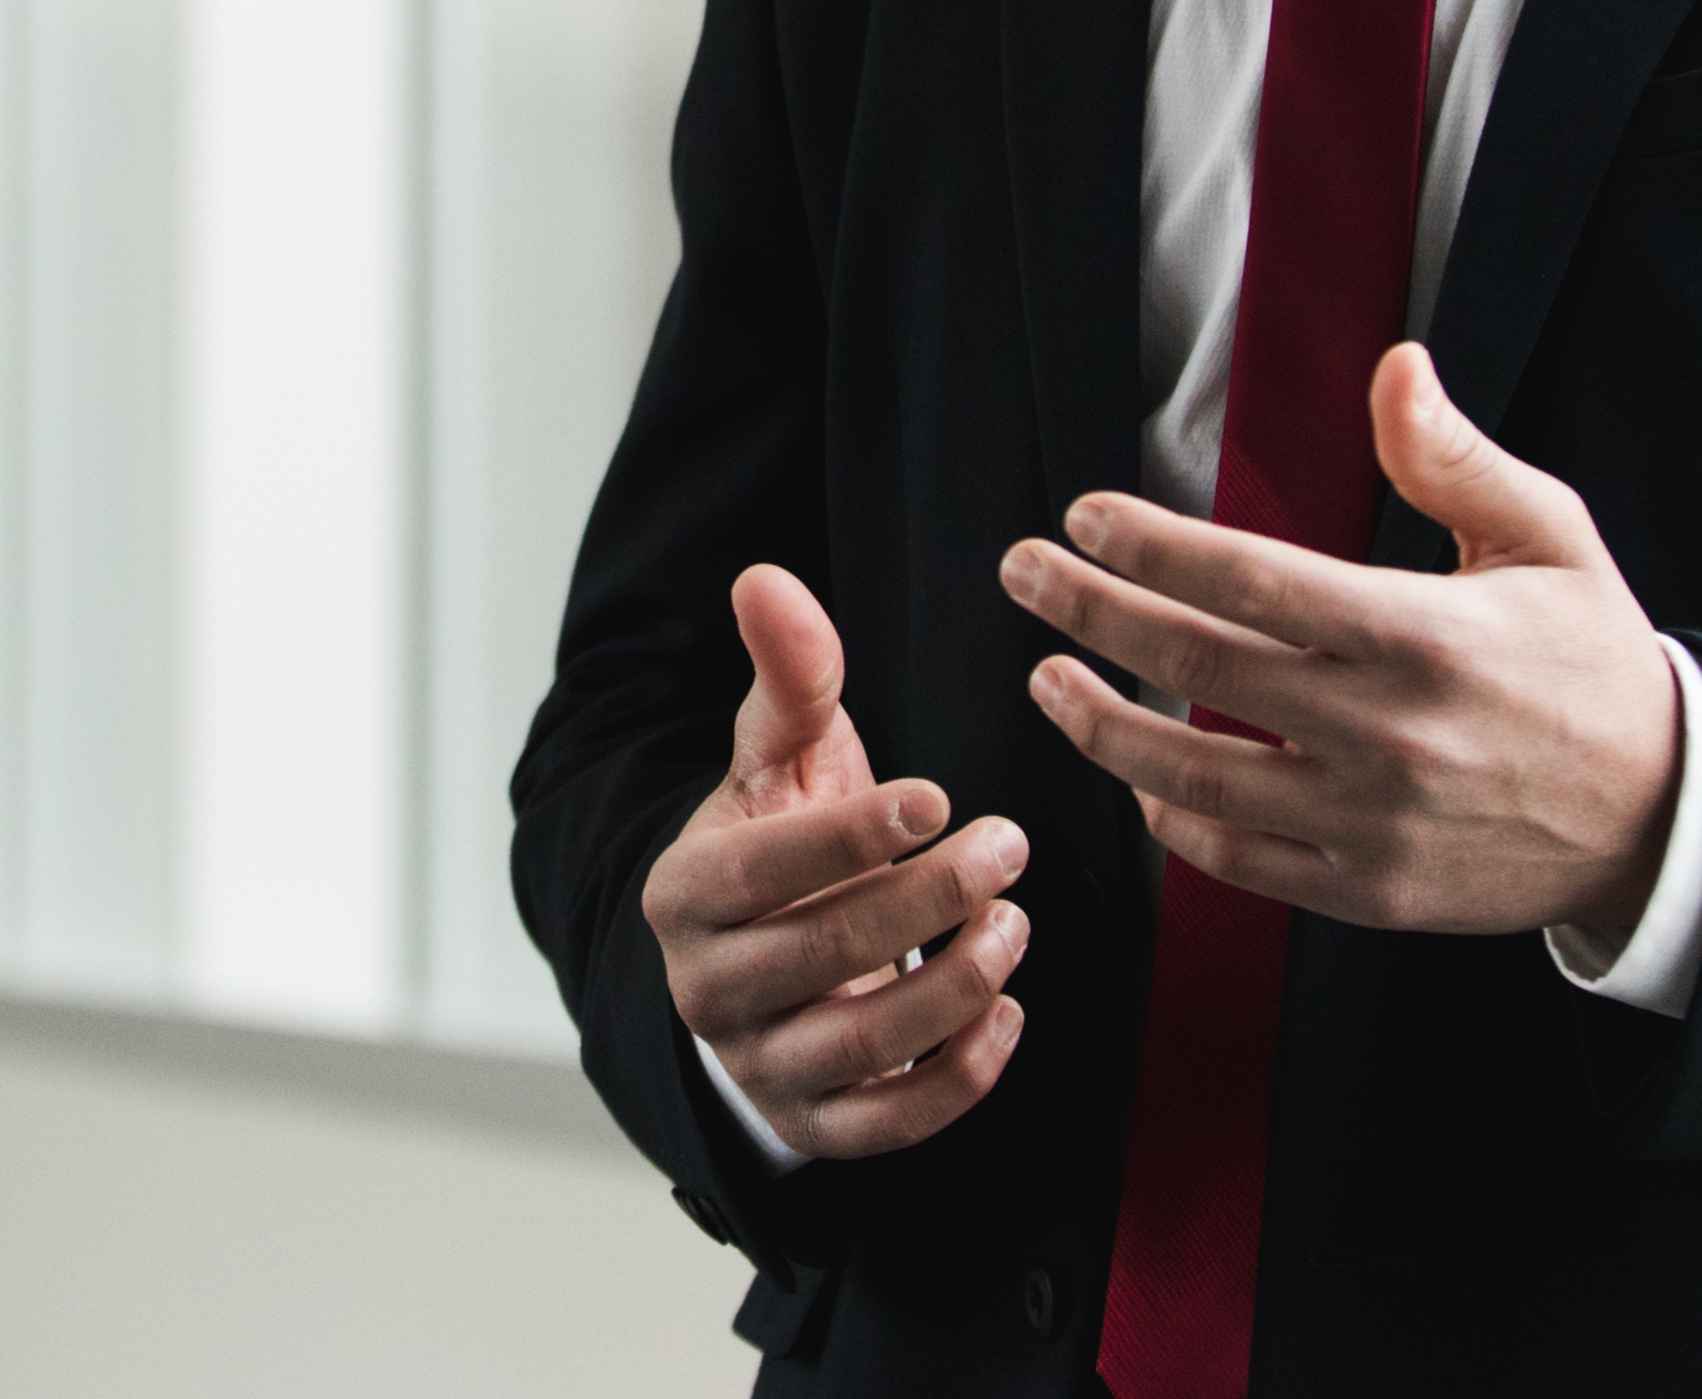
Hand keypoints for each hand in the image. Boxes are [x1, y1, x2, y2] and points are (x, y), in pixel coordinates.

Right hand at [642, 564, 1029, 1158]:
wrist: (764, 950)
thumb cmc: (783, 832)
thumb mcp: (781, 752)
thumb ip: (788, 672)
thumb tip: (764, 576)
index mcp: (685, 892)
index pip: (765, 872)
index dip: (854, 836)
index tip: (941, 797)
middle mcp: (707, 992)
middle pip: (822, 956)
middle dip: (929, 899)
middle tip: (1010, 842)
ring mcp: (760, 1068)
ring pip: (862, 1046)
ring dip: (957, 986)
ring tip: (1016, 920)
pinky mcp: (814, 1125)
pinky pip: (889, 1125)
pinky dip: (958, 1080)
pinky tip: (1010, 1013)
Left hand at [1000, 343, 1678, 940]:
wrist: (1662, 818)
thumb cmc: (1594, 658)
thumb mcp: (1548, 534)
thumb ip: (1453, 455)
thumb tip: (1395, 366)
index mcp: (1423, 632)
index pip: (1249, 580)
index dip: (1150, 545)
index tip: (1084, 515)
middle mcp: (1386, 732)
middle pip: (1195, 669)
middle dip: (1089, 612)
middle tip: (1023, 574)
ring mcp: (1371, 824)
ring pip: (1192, 776)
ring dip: (1101, 724)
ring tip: (1047, 679)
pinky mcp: (1367, 892)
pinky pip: (1237, 860)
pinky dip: (1172, 819)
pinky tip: (1139, 778)